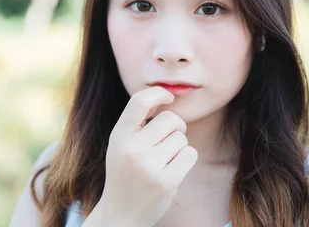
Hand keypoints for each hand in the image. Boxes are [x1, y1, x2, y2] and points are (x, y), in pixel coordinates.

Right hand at [95, 87, 197, 226]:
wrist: (120, 216)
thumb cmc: (124, 174)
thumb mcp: (120, 145)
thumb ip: (136, 123)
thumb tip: (165, 95)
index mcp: (119, 136)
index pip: (140, 102)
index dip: (159, 94)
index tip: (168, 98)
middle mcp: (132, 149)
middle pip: (170, 119)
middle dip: (176, 126)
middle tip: (170, 138)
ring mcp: (149, 166)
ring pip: (181, 138)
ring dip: (179, 146)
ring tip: (165, 161)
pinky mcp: (166, 182)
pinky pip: (190, 154)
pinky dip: (186, 159)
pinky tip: (174, 169)